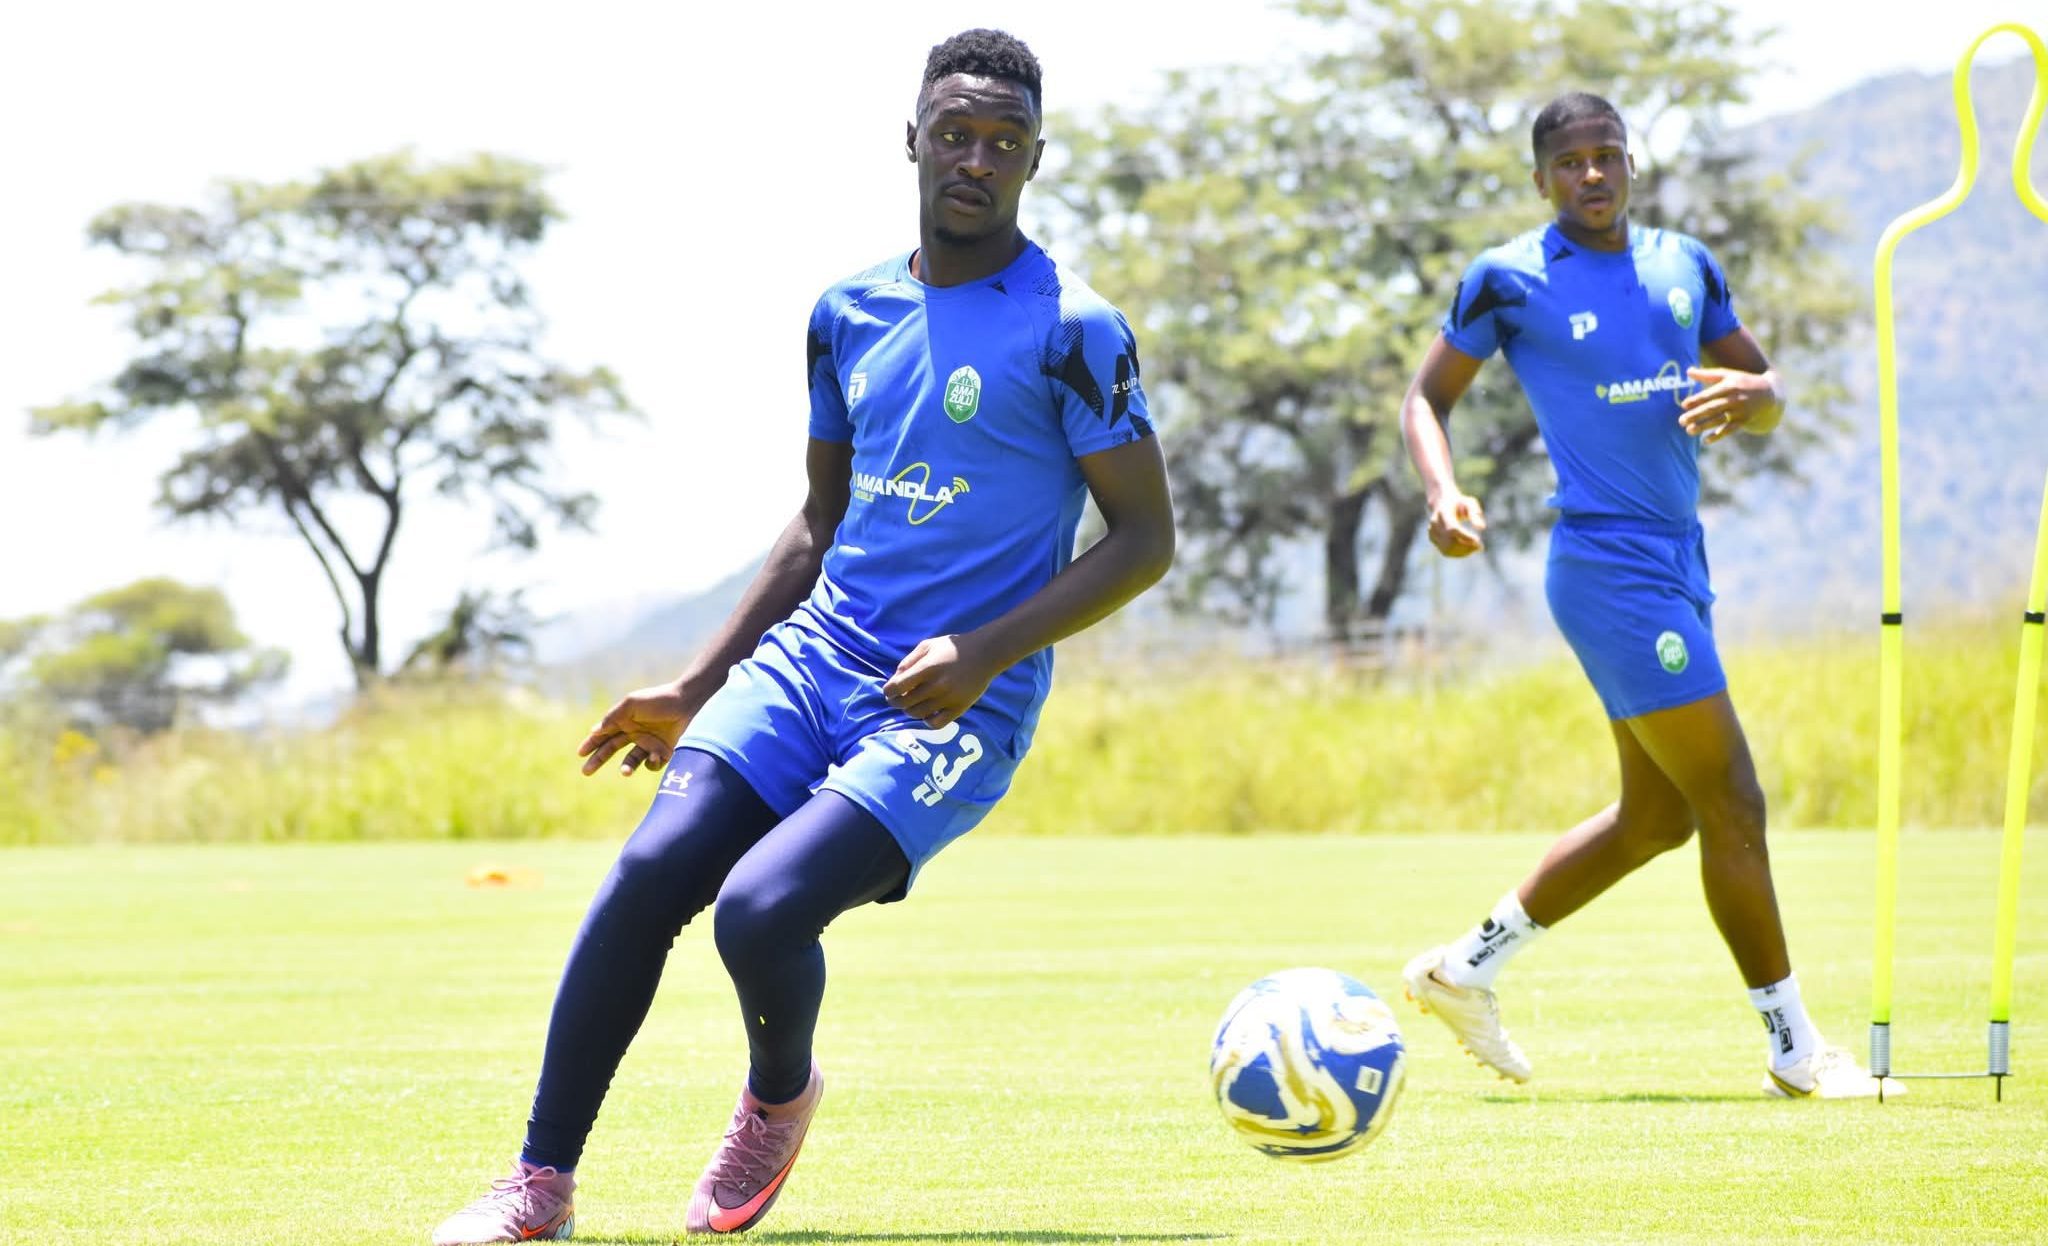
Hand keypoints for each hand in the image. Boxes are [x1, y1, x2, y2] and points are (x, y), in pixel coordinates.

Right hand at [578, 681, 696, 776]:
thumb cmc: (657, 700)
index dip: (591, 744)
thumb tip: (594, 731)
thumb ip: (612, 717)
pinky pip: (652, 764)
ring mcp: (648, 744)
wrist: (686, 703)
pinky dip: (651, 763)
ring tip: (625, 772)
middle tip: (586, 772)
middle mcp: (634, 733)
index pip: (603, 734)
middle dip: (598, 760)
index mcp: (624, 721)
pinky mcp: (663, 752)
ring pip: (631, 761)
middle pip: (611, 750)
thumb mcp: (631, 704)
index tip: (580, 754)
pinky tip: (656, 754)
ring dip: (626, 768)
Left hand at [882, 633, 999, 728]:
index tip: (889, 691)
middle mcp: (937, 685)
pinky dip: (927, 721)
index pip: (896, 687)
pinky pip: (936, 723)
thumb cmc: (952, 648)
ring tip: (912, 704)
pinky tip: (927, 712)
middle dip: (896, 702)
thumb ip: (908, 661)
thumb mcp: (927, 646)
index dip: (888, 691)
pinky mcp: (959, 708)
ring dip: (910, 711)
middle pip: (904, 703)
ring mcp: (948, 699)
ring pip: (917, 714)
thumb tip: (894, 679)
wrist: (984, 654)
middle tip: (897, 699)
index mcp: (927, 668)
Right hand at [1427, 492, 1486, 556]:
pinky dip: (1457, 553)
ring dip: (1462, 552)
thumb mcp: (1469, 503)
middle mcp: (1435, 523)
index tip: (1478, 540)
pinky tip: (1467, 550)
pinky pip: (1445, 551)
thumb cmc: (1460, 503)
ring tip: (1475, 549)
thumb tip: (1481, 527)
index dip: (1465, 537)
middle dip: (1465, 547)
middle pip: (1449, 541)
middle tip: (1479, 547)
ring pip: (1446, 549)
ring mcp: (1432, 532)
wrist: (1442, 502)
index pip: (1452, 529)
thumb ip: (1475, 514)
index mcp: (1443, 512)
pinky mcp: (1432, 538)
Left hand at [1681, 367, 1778, 442]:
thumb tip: (1687, 371)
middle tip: (1681, 421)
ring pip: (1720, 420)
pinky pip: (1730, 429)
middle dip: (1696, 415)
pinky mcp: (1745, 420)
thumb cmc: (1743, 382)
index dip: (1697, 400)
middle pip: (1713, 408)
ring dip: (1704, 426)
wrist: (1770, 393)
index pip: (1710, 394)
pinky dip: (1718, 435)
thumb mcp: (1728, 375)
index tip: (1683, 405)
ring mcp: (1740, 411)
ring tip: (1689, 431)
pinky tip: (1706, 441)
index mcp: (1729, 386)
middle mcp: (1735, 398)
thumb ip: (1707, 375)